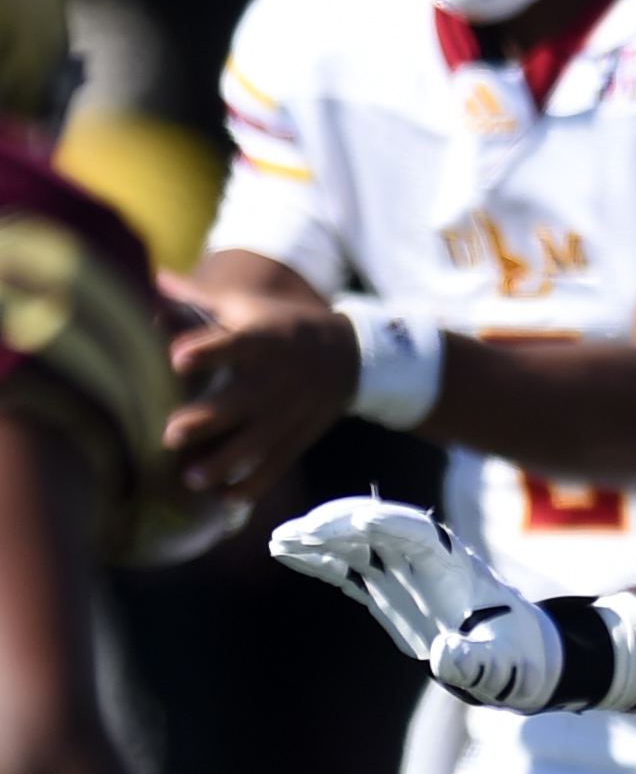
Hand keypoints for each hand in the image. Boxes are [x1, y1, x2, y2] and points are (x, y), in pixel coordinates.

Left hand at [164, 295, 360, 502]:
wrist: (347, 353)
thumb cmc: (279, 325)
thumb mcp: (246, 306)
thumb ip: (197, 298)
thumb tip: (150, 275)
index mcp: (260, 340)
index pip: (233, 344)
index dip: (207, 351)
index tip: (177, 359)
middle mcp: (275, 378)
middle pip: (240, 402)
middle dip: (207, 421)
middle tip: (170, 435)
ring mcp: (288, 411)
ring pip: (256, 442)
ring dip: (224, 463)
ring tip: (192, 480)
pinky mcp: (299, 436)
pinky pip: (276, 465)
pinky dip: (254, 484)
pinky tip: (225, 498)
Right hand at [270, 497, 565, 708]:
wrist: (516, 658)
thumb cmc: (514, 658)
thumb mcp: (501, 665)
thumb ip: (477, 661)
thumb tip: (447, 656)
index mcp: (454, 565)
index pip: (415, 532)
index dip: (384, 524)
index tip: (353, 522)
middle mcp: (425, 558)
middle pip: (377, 525)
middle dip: (339, 524)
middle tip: (299, 532)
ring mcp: (402, 570)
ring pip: (355, 541)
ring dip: (318, 537)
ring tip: (278, 539)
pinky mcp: (386, 588)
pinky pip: (346, 567)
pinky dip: (317, 559)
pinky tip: (284, 553)